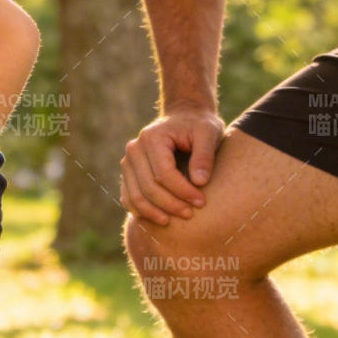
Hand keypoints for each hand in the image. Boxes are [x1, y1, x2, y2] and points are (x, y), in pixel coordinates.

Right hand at [121, 107, 223, 225]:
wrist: (184, 116)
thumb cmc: (199, 125)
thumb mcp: (208, 133)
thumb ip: (205, 155)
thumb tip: (200, 182)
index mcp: (152, 138)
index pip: (163, 173)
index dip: (182, 191)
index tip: (201, 202)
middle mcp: (135, 149)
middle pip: (148, 187)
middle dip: (170, 204)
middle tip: (190, 214)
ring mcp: (128, 161)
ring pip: (135, 195)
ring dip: (153, 212)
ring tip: (173, 221)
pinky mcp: (128, 172)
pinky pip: (128, 197)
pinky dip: (140, 211)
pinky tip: (158, 218)